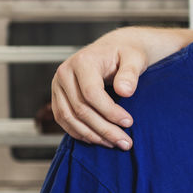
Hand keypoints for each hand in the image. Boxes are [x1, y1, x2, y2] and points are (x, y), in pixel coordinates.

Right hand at [50, 27, 152, 148]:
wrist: (114, 49)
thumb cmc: (126, 53)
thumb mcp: (135, 58)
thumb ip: (130, 73)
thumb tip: (125, 91)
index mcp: (82, 61)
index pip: (91, 93)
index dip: (109, 112)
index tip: (128, 122)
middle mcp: (65, 73)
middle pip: (80, 109)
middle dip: (104, 129)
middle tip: (125, 141)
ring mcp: (58, 86)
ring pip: (69, 118)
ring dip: (92, 135)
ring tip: (114, 143)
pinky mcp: (58, 97)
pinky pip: (64, 120)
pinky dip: (80, 133)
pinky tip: (98, 139)